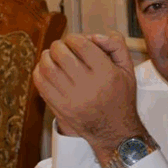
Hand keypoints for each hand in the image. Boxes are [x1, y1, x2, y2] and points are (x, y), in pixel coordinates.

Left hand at [33, 31, 146, 162]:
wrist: (114, 131)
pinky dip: (39, 72)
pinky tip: (45, 70)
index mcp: (106, 74)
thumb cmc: (121, 97)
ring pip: (48, 68)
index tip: (74, 41)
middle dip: (59, 45)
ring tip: (51, 56)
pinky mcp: (61, 109)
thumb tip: (94, 36)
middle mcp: (89, 86)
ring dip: (46, 57)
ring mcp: (72, 99)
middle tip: (61, 47)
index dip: (74, 38)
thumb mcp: (128, 70)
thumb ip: (116, 46)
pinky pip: (41, 85)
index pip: (81, 45)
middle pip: (62, 54)